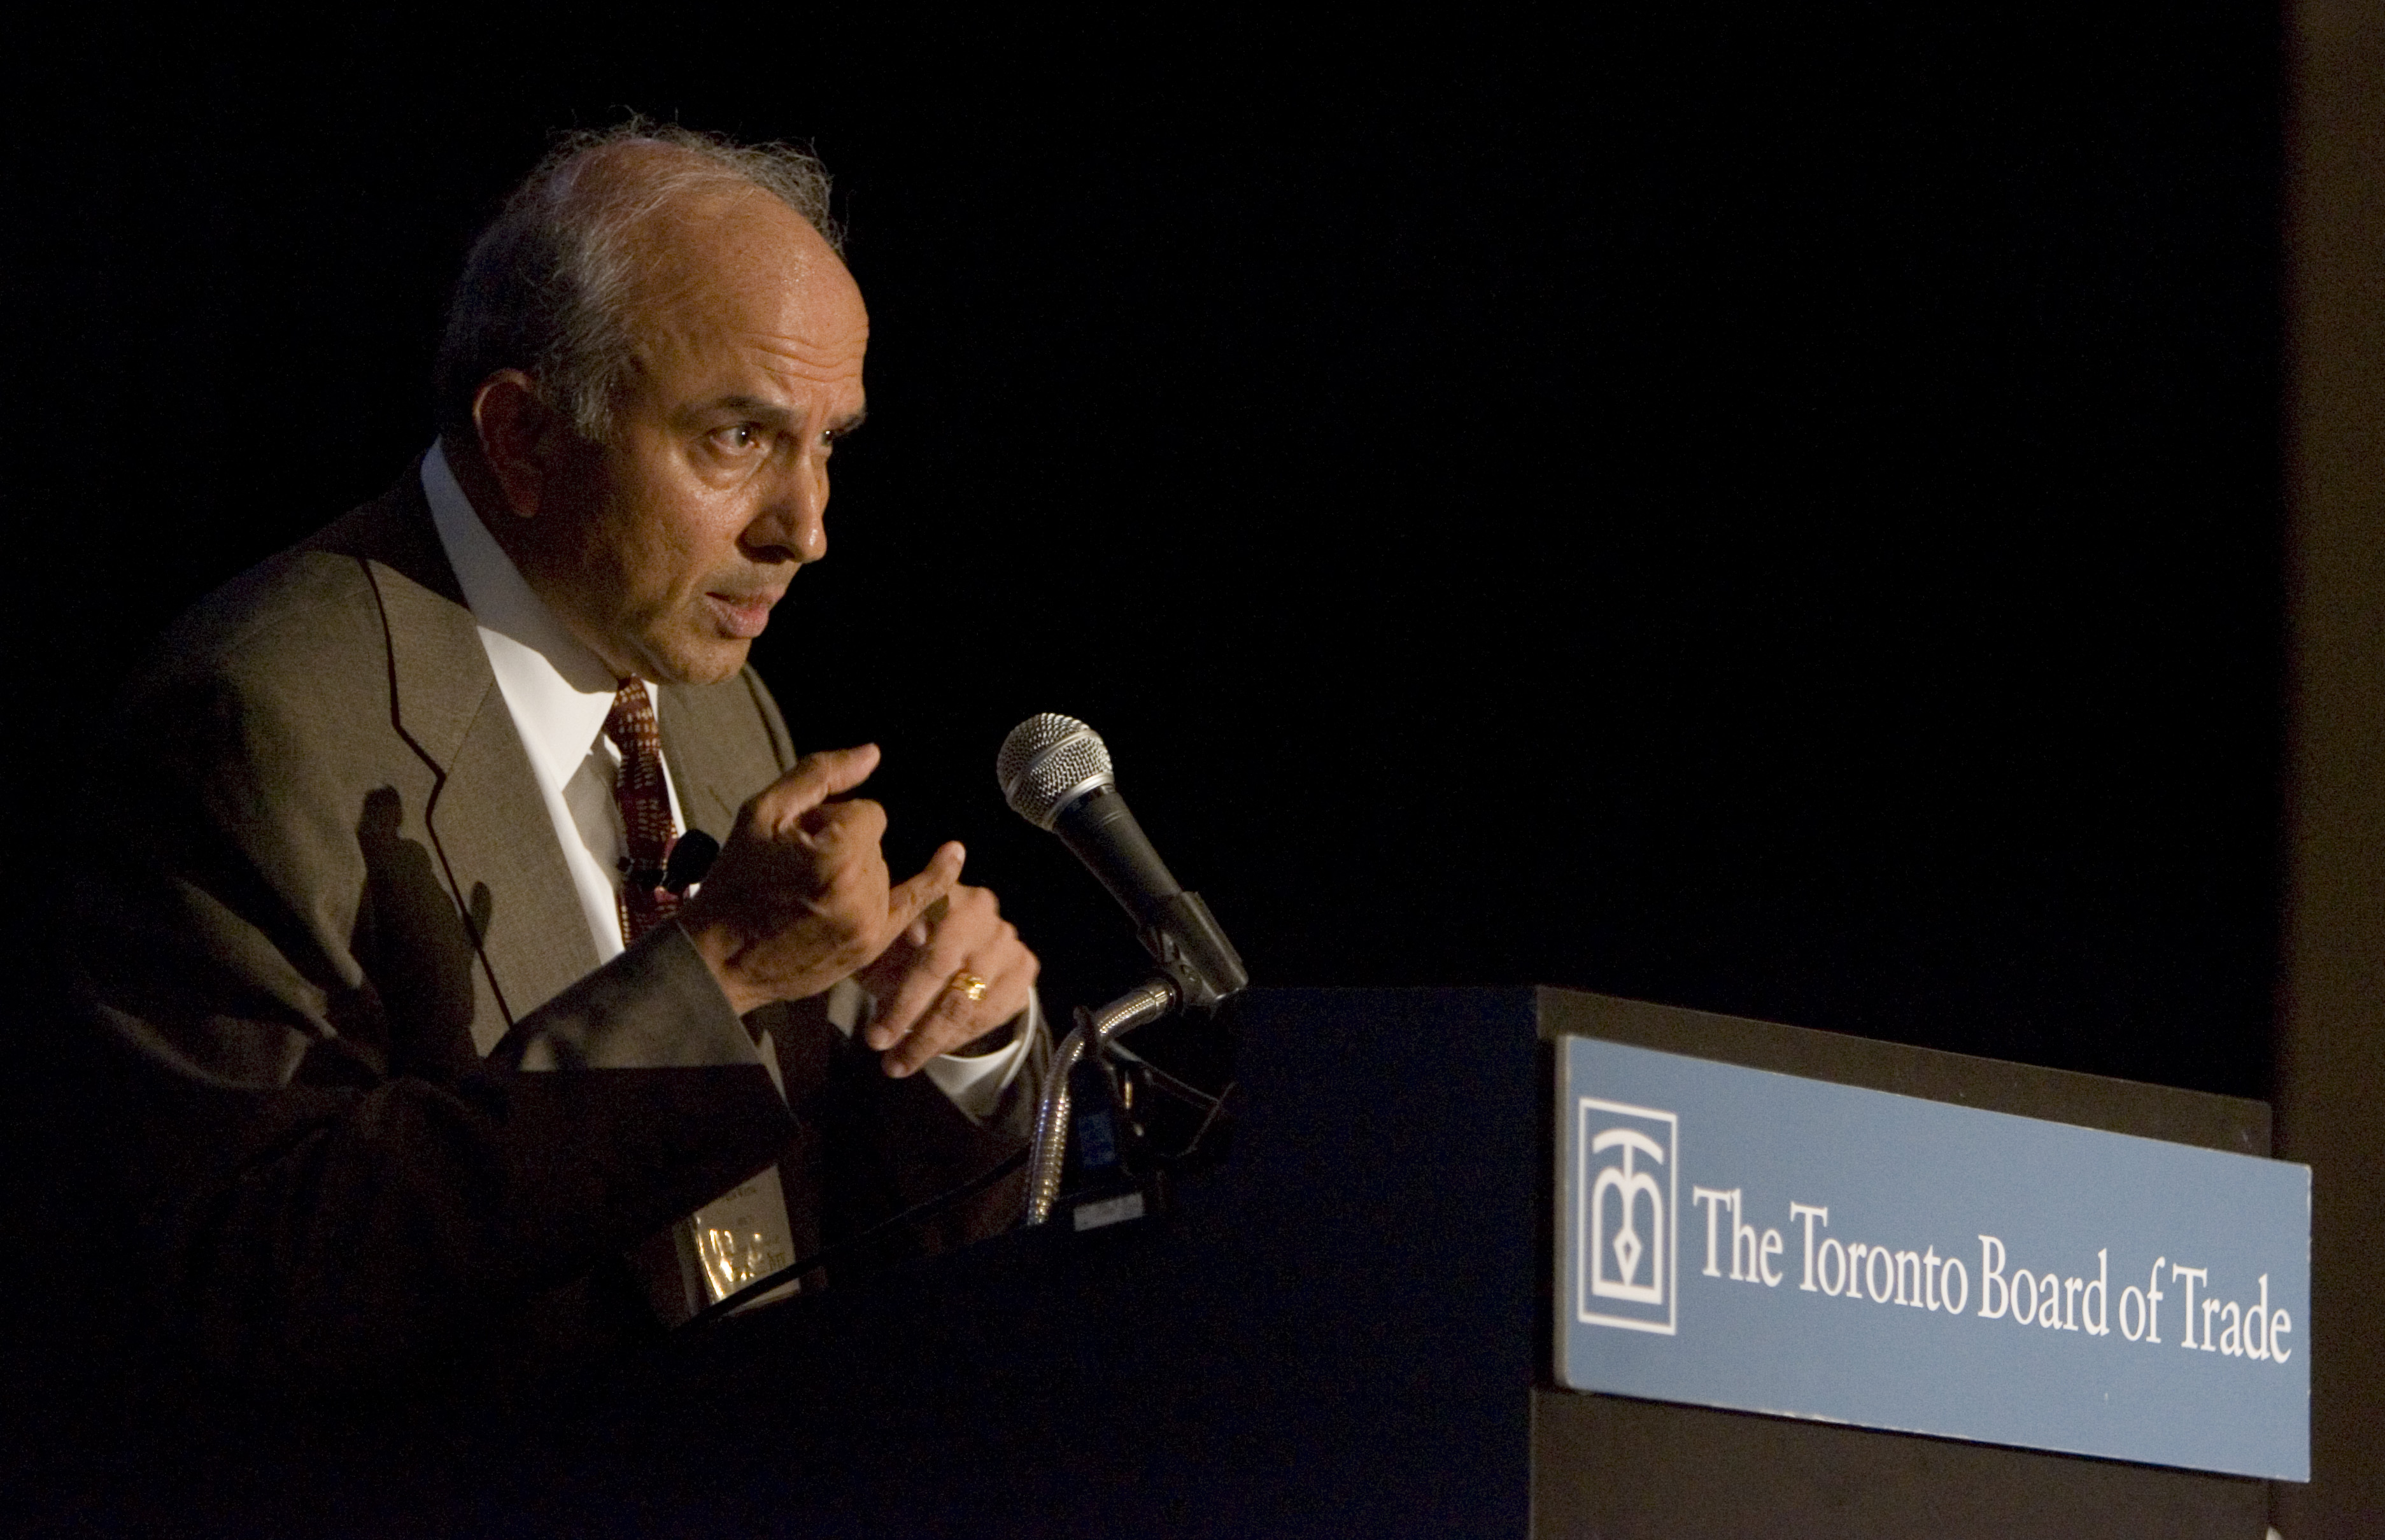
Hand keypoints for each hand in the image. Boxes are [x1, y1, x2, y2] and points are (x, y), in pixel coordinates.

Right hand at [679, 745, 959, 1016]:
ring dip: (853, 871)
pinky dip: (937, 877)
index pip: (866, 812)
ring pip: (882, 868)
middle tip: (794, 872)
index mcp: (837, 855)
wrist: (719, 960)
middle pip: (874, 840)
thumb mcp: (762, 813)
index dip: (828, 821)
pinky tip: (954, 852)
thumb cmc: (734, 882)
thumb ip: (820, 774)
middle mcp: (863, 891)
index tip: (796, 843)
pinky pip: (916, 902)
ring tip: (806, 894)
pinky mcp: (873, 945)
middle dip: (841, 846)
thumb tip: (872, 753)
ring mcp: (872, 923)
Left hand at [852, 882, 1040, 1077]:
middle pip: (960, 997)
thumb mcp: (885, 936)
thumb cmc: (904, 929)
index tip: (877, 1039)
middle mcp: (993, 926)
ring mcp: (1013, 949)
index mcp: (957, 905)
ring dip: (938, 1043)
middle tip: (892, 1064)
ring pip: (978, 1013)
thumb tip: (888, 990)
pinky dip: (961, 1036)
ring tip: (905, 1060)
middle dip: (921, 1037)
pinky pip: (993, 1017)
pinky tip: (935, 1044)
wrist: (947, 918)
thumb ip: (886, 955)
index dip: (904, 1008)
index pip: (934, 967)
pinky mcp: (1024, 970)